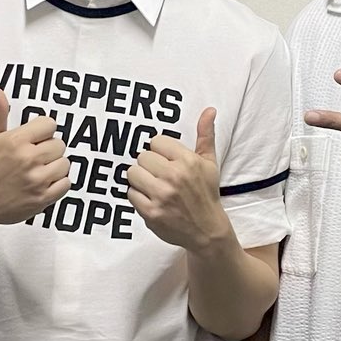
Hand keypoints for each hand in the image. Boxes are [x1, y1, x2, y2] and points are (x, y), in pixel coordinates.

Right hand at [0, 89, 69, 225]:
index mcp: (16, 141)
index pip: (49, 124)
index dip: (42, 130)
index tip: (34, 138)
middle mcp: (28, 159)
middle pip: (59, 144)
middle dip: (48, 148)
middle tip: (34, 156)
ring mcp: (37, 181)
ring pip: (64, 164)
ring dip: (54, 165)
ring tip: (39, 169)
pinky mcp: (42, 199)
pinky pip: (66, 184)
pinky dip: (58, 183)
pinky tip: (43, 182)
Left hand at [128, 109, 231, 253]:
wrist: (207, 230)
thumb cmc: (206, 194)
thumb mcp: (210, 163)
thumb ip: (206, 135)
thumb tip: (209, 110)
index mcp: (188, 161)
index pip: (156, 141)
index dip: (159, 151)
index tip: (166, 161)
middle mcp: (174, 177)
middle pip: (142, 157)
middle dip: (149, 165)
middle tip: (160, 175)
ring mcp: (161, 195)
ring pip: (132, 173)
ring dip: (140, 180)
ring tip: (153, 186)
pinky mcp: (151, 212)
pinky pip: (130, 194)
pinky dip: (138, 196)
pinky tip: (151, 199)